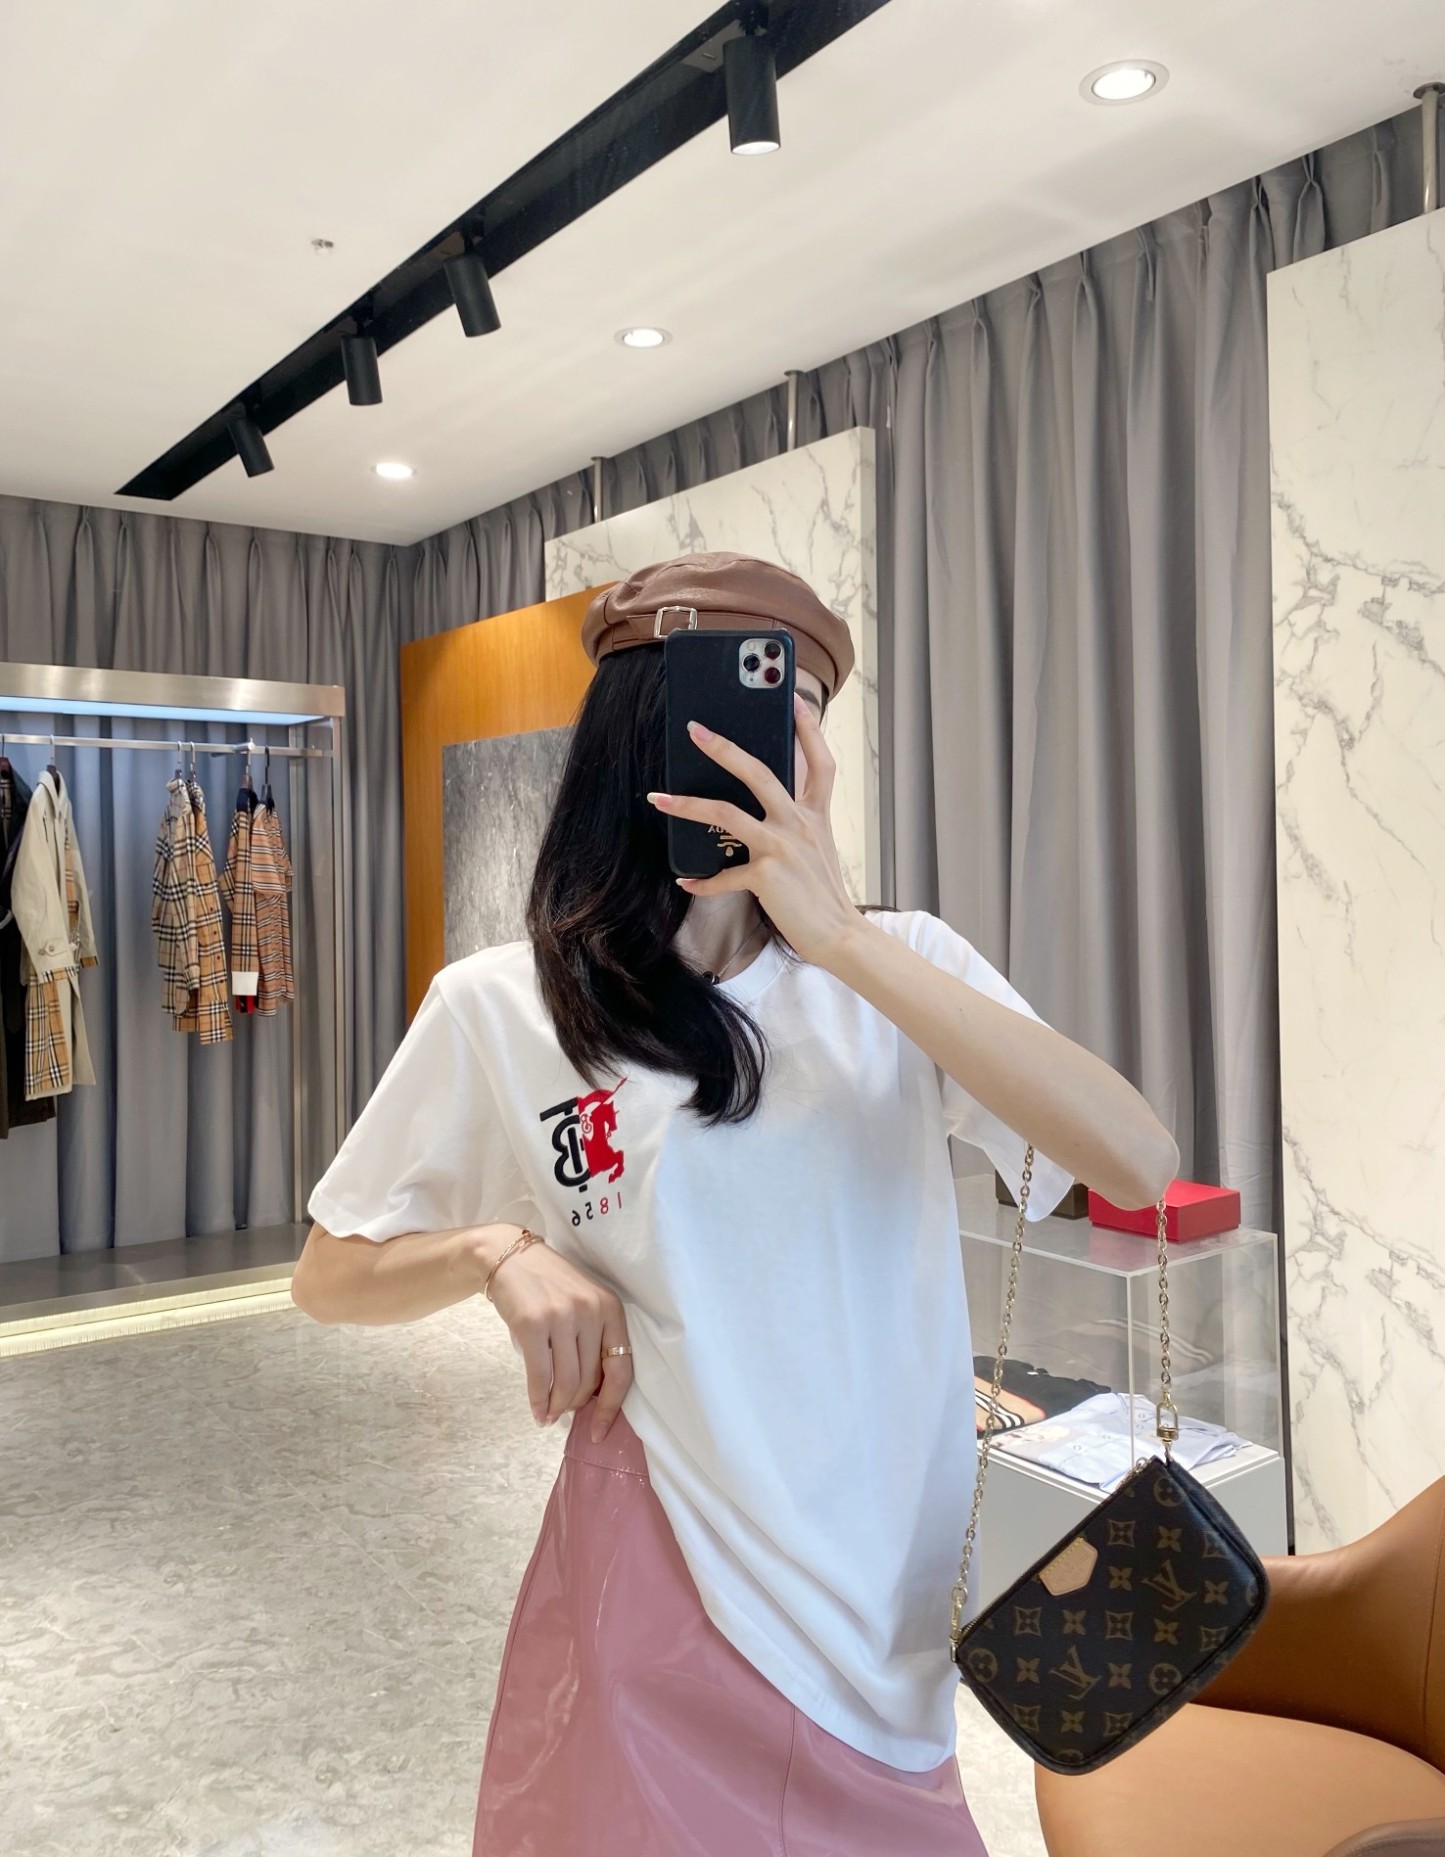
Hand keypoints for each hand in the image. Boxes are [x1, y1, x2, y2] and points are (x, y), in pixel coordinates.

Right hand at [468, 1227, 632, 1441]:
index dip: (612, 1407)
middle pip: (590, 1381)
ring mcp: (562, 1317)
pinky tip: (537, 1411)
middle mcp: (591, 1311)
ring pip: (566, 1382)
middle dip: (576, 1405)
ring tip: (550, 1415)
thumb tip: (592, 1397)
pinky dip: (539, 1401)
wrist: (509, 1256)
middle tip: (564, 1412)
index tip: (601, 1431)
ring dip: (557, 1407)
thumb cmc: (549, 1286)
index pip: (621, 1369)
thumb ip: (593, 1340)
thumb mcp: (583, 1303)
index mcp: (611, 1308)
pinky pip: (540, 1377)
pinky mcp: (532, 1325)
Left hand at [646, 693, 858, 967]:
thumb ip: (796, 823)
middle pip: (759, 772)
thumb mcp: (818, 848)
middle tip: (695, 730)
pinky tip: (687, 880)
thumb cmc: (823, 894)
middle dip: (723, 747)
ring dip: (688, 804)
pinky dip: (703, 880)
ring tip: (660, 798)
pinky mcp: (766, 874)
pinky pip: (724, 874)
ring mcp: (782, 846)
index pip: (820, 761)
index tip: (795, 700)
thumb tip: (761, 809)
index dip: (809, 728)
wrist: (840, 935)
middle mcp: (800, 823)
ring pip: (727, 812)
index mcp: (815, 814)